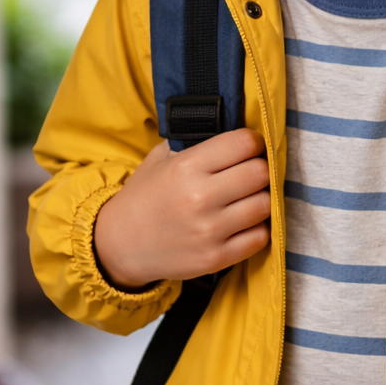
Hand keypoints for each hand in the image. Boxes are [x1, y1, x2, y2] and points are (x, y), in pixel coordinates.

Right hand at [94, 129, 270, 289]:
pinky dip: (257, 229)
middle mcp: (199, 197)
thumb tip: (234, 126)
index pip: (243, 143)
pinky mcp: (215, 258)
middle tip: (250, 173)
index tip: (248, 148)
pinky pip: (259, 237)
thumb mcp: (160, 158)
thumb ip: (195, 140)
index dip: (252, 142)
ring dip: (261, 199)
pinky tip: (243, 223)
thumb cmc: (145, 196)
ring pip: (265, 205)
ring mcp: (209, 231)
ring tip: (247, 198)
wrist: (120, 245)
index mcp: (186, 167)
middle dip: (260, 169)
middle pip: (260, 173)